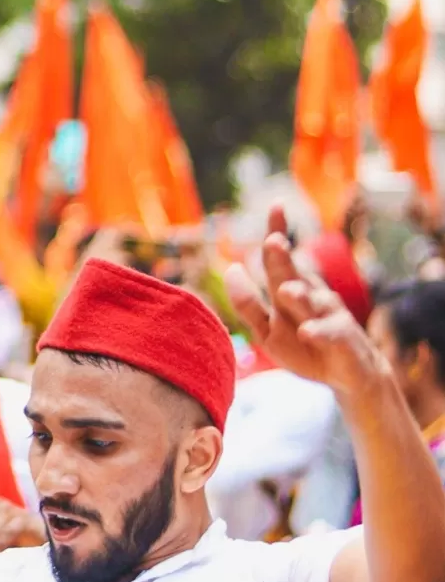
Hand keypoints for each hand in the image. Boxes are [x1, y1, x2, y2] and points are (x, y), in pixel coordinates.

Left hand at [223, 206, 381, 400]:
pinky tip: (307, 332)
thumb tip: (232, 270)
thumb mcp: (268, 331)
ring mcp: (329, 317)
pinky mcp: (343, 340)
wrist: (348, 375)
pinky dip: (320, 332)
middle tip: (273, 241)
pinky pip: (331, 334)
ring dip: (300, 296)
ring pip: (313, 304)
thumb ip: (248, 304)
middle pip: (294, 276)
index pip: (279, 261)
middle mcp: (311, 297)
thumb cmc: (305, 348)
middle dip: (284, 261)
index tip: (276, 206)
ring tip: (286, 290)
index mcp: (292, 291)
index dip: (278, 232)